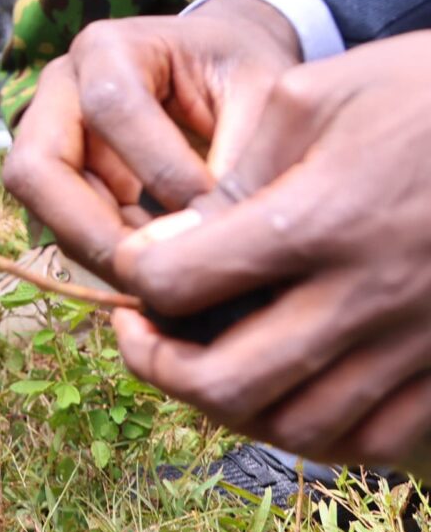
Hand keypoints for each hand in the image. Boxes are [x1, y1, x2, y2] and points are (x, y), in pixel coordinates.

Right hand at [1, 0, 303, 276]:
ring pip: (37, 199)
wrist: (219, 60)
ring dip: (92, 244)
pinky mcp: (57, 165)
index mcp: (110, 47)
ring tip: (160, 272)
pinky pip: (58, 216)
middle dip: (91, 229)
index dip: (160, 170)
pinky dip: (102, 246)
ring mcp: (48, 125)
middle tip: (155, 273)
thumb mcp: (264, 94)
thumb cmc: (241, 69)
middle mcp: (62, 83)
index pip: (111, 110)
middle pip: (38, 165)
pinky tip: (155, 260)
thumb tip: (226, 235)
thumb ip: (248, 154)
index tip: (216, 214)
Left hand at [105, 32, 430, 469]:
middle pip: (228, 382)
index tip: (130, 265)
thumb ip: (239, 169)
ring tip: (206, 364)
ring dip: (234, 407)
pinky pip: (374, 438)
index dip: (132, 279)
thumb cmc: (425, 93)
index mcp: (319, 219)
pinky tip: (290, 389)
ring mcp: (419, 343)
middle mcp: (368, 296)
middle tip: (142, 335)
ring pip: (299, 426)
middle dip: (161, 366)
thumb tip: (177, 235)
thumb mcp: (317, 93)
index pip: (179, 282)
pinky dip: (317, 429)